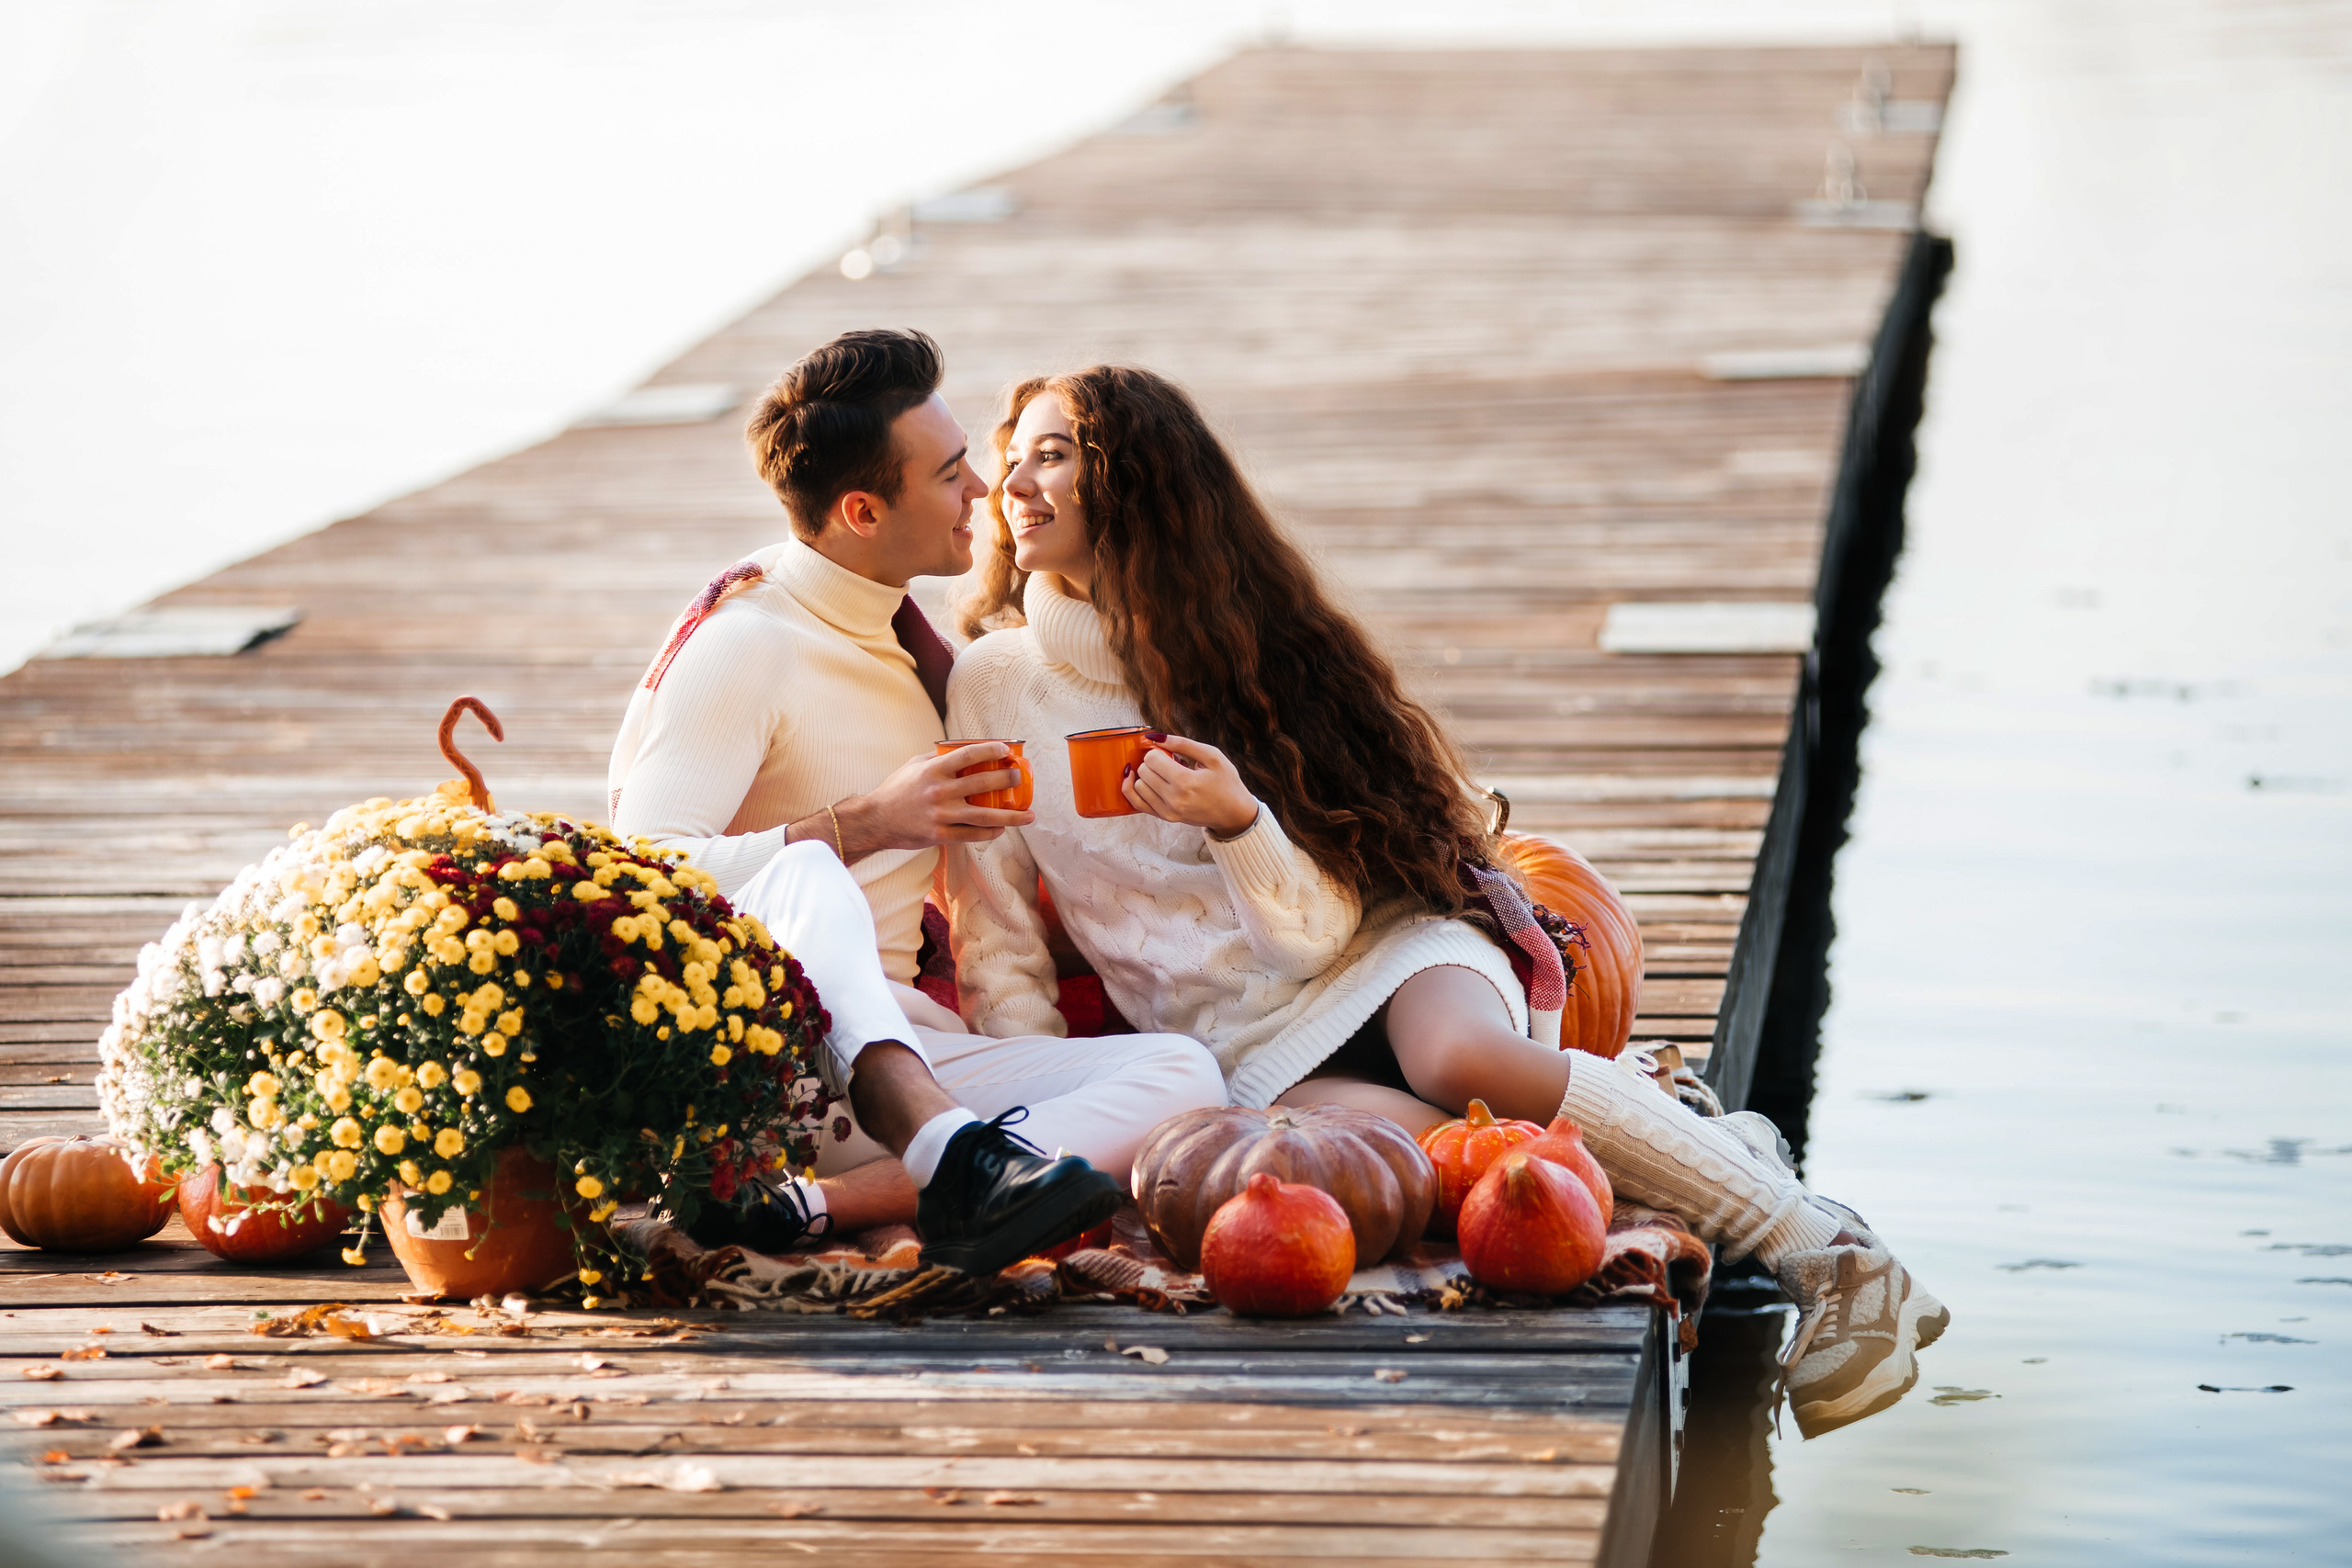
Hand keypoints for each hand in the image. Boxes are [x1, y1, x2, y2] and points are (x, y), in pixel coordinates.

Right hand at [831, 743, 1034, 857]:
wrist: (875, 820)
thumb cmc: (897, 789)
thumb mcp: (914, 765)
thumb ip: (938, 757)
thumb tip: (964, 748)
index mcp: (934, 770)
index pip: (969, 755)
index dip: (991, 750)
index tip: (1007, 750)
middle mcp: (940, 791)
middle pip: (983, 784)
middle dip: (1007, 780)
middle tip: (1020, 778)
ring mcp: (941, 815)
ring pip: (984, 816)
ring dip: (1010, 816)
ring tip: (1028, 815)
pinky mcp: (940, 835)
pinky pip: (972, 835)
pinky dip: (990, 833)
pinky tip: (1002, 829)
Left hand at [1121, 732, 1259, 837]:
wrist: (1233, 812)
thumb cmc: (1226, 782)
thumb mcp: (1212, 756)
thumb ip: (1183, 743)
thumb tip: (1154, 737)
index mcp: (1186, 782)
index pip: (1152, 759)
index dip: (1159, 752)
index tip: (1172, 754)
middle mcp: (1174, 800)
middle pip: (1143, 771)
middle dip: (1154, 763)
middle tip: (1171, 765)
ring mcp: (1168, 812)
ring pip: (1137, 785)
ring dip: (1147, 776)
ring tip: (1166, 776)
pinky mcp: (1165, 818)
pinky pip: (1136, 802)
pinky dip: (1133, 789)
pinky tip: (1138, 780)